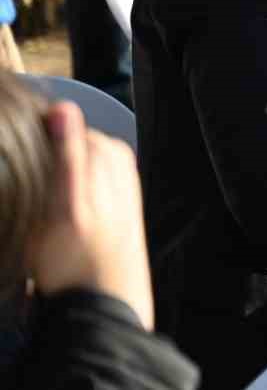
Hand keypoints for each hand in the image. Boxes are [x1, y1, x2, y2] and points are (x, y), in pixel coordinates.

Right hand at [28, 102, 154, 328]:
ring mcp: (113, 176)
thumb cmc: (79, 258)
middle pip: (61, 142)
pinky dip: (57, 189)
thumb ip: (68, 155)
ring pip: (65, 162)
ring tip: (36, 206)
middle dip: (37, 158)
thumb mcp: (66, 206)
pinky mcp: (107, 196)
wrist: (105, 301)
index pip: (56, 123)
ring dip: (45, 175)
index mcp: (107, 151)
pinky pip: (73, 180)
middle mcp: (115, 157)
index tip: (9, 163)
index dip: (27, 140)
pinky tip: (49, 211)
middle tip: (23, 191)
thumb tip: (62, 107)